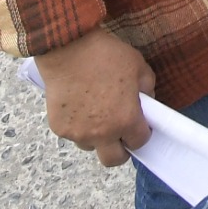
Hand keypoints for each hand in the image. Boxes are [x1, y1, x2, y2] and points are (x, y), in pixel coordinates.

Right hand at [36, 28, 153, 167]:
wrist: (69, 48)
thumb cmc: (106, 54)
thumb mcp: (139, 67)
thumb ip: (148, 90)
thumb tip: (146, 103)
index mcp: (126, 120)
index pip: (139, 142)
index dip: (142, 133)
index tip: (140, 125)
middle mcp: (102, 133)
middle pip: (114, 160)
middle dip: (120, 150)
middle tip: (120, 134)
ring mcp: (78, 133)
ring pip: (91, 147)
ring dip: (97, 137)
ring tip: (96, 113)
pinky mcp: (59, 128)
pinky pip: (73, 134)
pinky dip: (78, 126)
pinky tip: (79, 105)